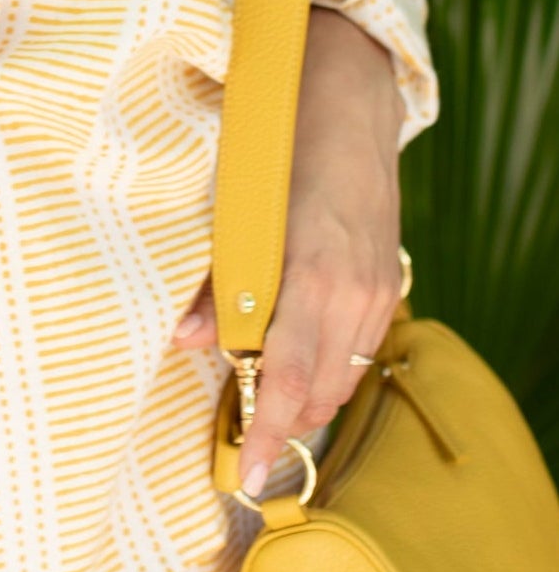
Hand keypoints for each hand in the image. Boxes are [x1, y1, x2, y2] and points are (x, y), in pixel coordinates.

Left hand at [174, 8, 405, 498]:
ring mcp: (378, 287)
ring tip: (261, 411)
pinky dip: (327, 370)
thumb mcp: (234, 207)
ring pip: (343, 378)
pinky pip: (359, 351)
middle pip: (319, 392)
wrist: (346, 95)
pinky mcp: (388, 281)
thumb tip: (183, 341)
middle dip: (279, 426)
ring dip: (303, 400)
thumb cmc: (277, 144)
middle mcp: (355, 290)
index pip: (289, 379)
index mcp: (312, 272)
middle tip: (240, 450)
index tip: (244, 476)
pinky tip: (295, 365)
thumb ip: (214, 278)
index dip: (265, 432)